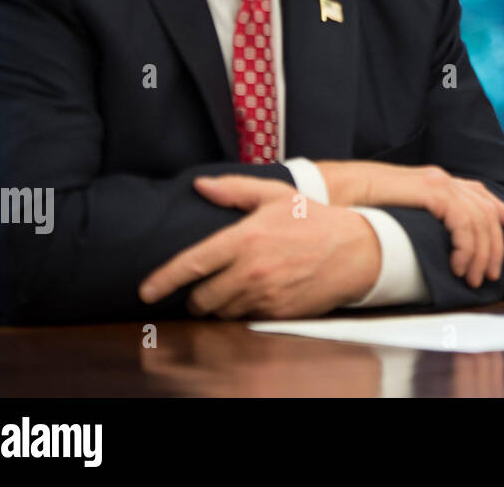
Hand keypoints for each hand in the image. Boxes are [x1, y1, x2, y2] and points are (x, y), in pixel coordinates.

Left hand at [138, 175, 379, 318]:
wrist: (357, 249)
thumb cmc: (315, 219)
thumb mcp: (277, 195)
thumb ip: (235, 190)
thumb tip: (201, 185)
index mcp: (245, 238)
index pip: (192, 264)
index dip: (164, 280)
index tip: (146, 290)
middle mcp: (251, 270)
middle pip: (201, 299)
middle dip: (197, 296)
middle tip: (206, 284)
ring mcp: (265, 295)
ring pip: (222, 312)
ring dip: (220, 304)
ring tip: (235, 286)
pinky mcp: (278, 312)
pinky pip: (245, 319)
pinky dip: (243, 310)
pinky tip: (256, 294)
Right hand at [319, 160, 503, 287]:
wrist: (325, 191)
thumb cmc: (350, 206)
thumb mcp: (391, 215)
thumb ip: (414, 222)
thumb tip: (427, 243)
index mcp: (432, 182)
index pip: (477, 193)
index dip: (499, 209)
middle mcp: (439, 179)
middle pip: (485, 208)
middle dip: (494, 244)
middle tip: (490, 274)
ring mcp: (436, 182)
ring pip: (480, 217)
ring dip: (482, 251)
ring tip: (473, 277)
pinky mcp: (429, 190)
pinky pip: (464, 219)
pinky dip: (468, 244)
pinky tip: (459, 265)